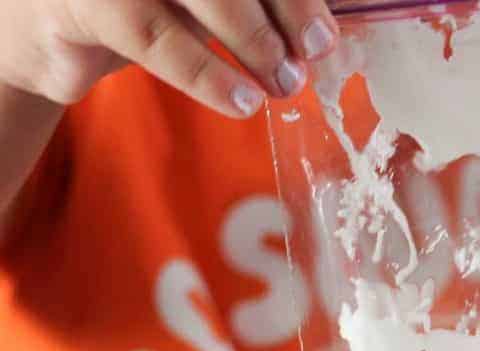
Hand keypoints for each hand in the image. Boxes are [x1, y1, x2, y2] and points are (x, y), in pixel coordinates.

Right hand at [0, 0, 340, 119]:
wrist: (46, 33)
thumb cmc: (140, 7)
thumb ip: (253, 2)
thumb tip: (321, 31)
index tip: (323, 37)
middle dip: (281, 11)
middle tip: (307, 59)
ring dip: (250, 41)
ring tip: (281, 84)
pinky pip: (154, 33)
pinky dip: (205, 71)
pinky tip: (239, 101)